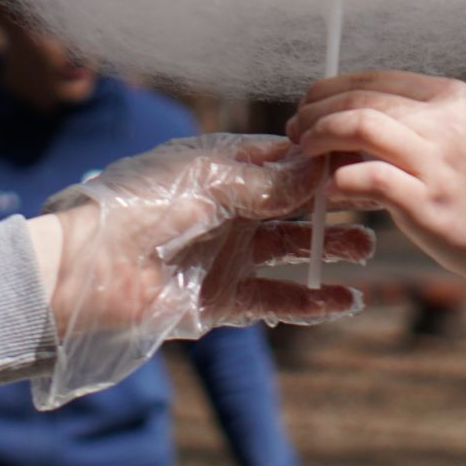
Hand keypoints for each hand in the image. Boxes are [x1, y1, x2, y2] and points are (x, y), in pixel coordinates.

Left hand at [28, 133, 378, 408]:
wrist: (89, 273)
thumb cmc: (140, 209)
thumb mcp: (210, 183)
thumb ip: (269, 182)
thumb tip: (321, 167)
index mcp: (221, 170)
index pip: (283, 162)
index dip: (320, 164)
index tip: (361, 161)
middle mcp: (230, 211)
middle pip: (295, 206)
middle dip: (333, 206)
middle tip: (375, 206)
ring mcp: (229, 256)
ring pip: (293, 252)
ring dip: (329, 250)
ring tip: (365, 250)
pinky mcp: (224, 299)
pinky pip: (279, 300)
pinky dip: (313, 303)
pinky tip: (346, 300)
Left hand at [286, 72, 465, 394]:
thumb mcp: (453, 142)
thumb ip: (405, 126)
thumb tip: (337, 118)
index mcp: (452, 98)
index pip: (375, 79)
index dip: (331, 90)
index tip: (309, 109)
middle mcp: (447, 122)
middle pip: (361, 99)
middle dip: (316, 112)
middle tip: (295, 130)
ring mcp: (439, 162)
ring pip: (360, 125)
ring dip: (320, 136)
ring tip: (303, 151)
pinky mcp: (428, 201)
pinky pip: (368, 176)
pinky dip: (339, 179)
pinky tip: (328, 190)